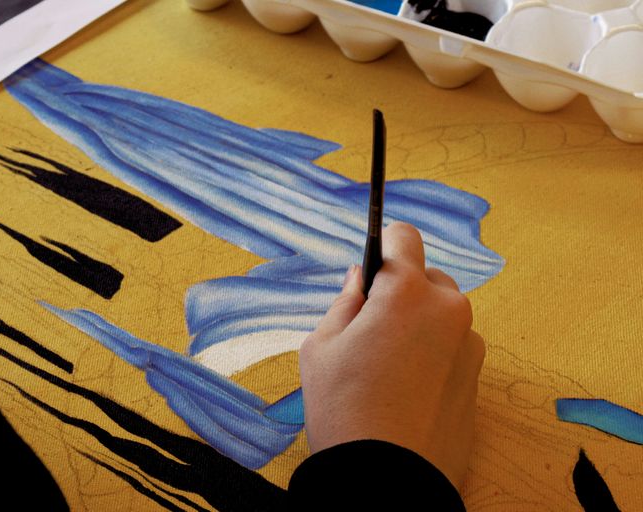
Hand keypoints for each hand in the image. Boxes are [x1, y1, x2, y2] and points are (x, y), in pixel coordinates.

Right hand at [299, 222, 483, 488]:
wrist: (385, 479)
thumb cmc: (343, 408)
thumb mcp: (321, 347)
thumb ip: (345, 303)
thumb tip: (360, 279)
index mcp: (408, 293)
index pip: (404, 237)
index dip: (383, 243)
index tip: (372, 259)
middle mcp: (450, 310)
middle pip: (427, 278)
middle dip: (401, 292)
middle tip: (368, 328)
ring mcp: (470, 347)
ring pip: (441, 316)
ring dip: (419, 325)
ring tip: (385, 367)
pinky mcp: (479, 380)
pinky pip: (452, 350)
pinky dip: (432, 356)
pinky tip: (404, 389)